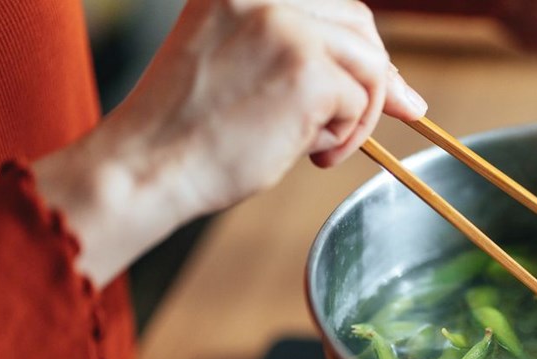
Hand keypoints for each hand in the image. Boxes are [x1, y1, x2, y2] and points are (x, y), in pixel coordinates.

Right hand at [34, 0, 424, 286]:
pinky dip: (345, 137)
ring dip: (360, 114)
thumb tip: (391, 81)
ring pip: (370, 66)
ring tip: (320, 146)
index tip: (390, 84)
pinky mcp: (307, 72)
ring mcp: (287, 30)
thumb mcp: (239, 64)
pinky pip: (358, 104)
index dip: (362, 46)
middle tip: (384, 118)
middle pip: (361, 27)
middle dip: (379, 78)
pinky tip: (307, 154)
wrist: (145, 166)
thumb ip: (299, 55)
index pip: (331, 5)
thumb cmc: (188, 131)